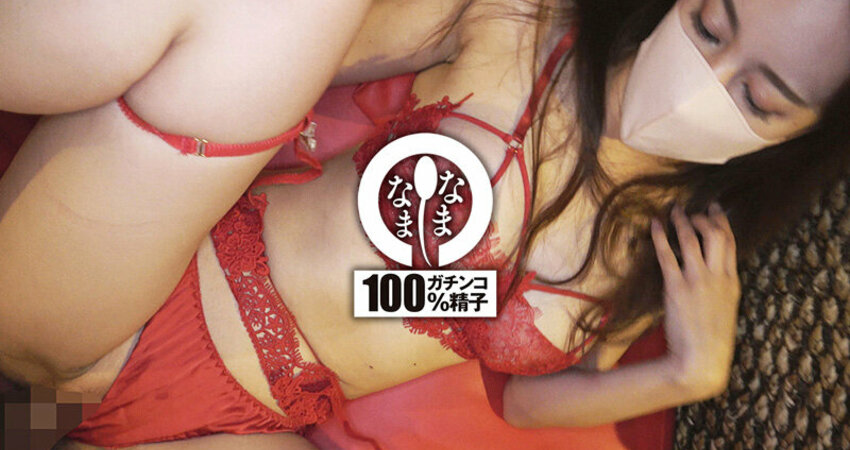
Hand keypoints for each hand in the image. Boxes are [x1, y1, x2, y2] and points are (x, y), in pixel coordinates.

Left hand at [650, 202, 740, 398]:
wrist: (702, 359)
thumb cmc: (713, 339)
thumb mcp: (726, 308)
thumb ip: (721, 286)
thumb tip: (714, 269)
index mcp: (732, 281)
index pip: (730, 242)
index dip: (722, 222)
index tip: (715, 208)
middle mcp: (717, 277)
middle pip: (715, 234)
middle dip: (704, 216)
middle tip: (693, 208)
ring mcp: (697, 281)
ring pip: (691, 239)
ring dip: (681, 221)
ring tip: (673, 210)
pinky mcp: (676, 288)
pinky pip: (667, 255)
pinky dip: (659, 237)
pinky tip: (654, 225)